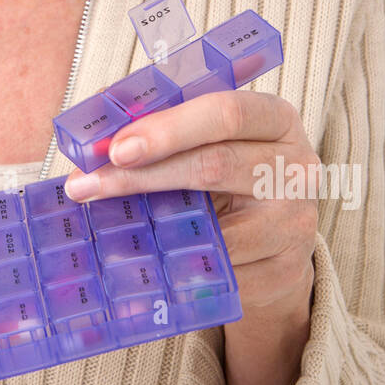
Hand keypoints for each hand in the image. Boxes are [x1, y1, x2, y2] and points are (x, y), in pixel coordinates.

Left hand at [63, 90, 318, 316]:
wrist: (277, 245)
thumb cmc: (230, 180)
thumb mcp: (209, 143)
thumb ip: (161, 131)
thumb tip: (91, 141)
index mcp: (276, 119)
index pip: (226, 112)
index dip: (168, 128)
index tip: (116, 146)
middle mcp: (295, 167)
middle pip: (214, 164)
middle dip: (142, 174)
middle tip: (88, 183)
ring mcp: (296, 222)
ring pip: (215, 226)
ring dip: (149, 228)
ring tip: (100, 225)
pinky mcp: (286, 270)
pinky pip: (221, 272)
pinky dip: (178, 268)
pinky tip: (144, 264)